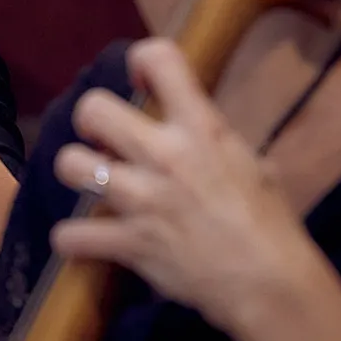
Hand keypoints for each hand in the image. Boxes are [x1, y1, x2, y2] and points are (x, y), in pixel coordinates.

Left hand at [49, 38, 328, 336]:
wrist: (269, 282)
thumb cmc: (270, 223)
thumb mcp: (250, 163)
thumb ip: (213, 141)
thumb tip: (195, 131)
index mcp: (202, 128)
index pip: (161, 58)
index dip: (141, 60)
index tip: (140, 80)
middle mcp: (165, 155)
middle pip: (94, 109)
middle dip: (90, 121)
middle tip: (103, 140)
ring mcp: (141, 199)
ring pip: (70, 164)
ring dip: (76, 172)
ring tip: (93, 184)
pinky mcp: (128, 241)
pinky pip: (71, 234)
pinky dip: (73, 239)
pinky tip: (85, 240)